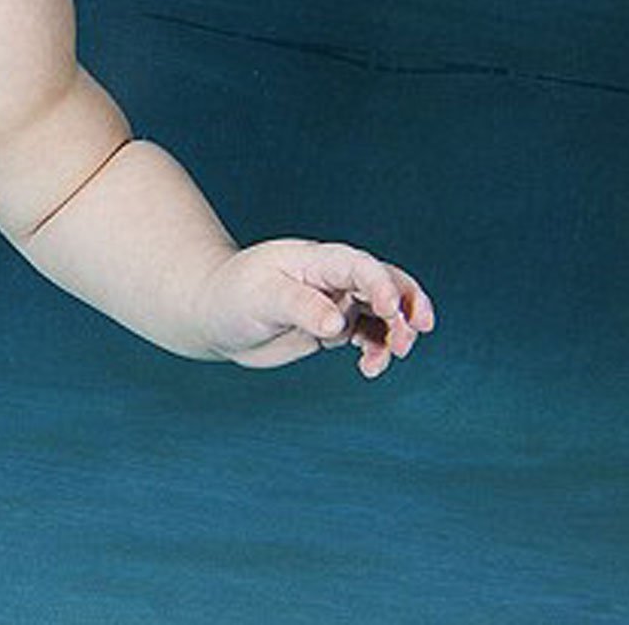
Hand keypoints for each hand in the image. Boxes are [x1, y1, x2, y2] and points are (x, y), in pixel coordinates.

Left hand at [197, 238, 433, 377]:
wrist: (214, 315)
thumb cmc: (232, 296)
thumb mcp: (261, 298)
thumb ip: (301, 307)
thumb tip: (337, 323)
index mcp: (315, 260)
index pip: (359, 266)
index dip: (382, 284)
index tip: (391, 312)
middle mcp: (331, 277)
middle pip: (384, 283)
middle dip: (406, 306)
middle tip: (414, 333)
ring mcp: (335, 300)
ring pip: (382, 312)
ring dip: (396, 332)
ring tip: (390, 357)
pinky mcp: (332, 325)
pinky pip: (368, 335)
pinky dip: (378, 350)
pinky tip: (369, 368)